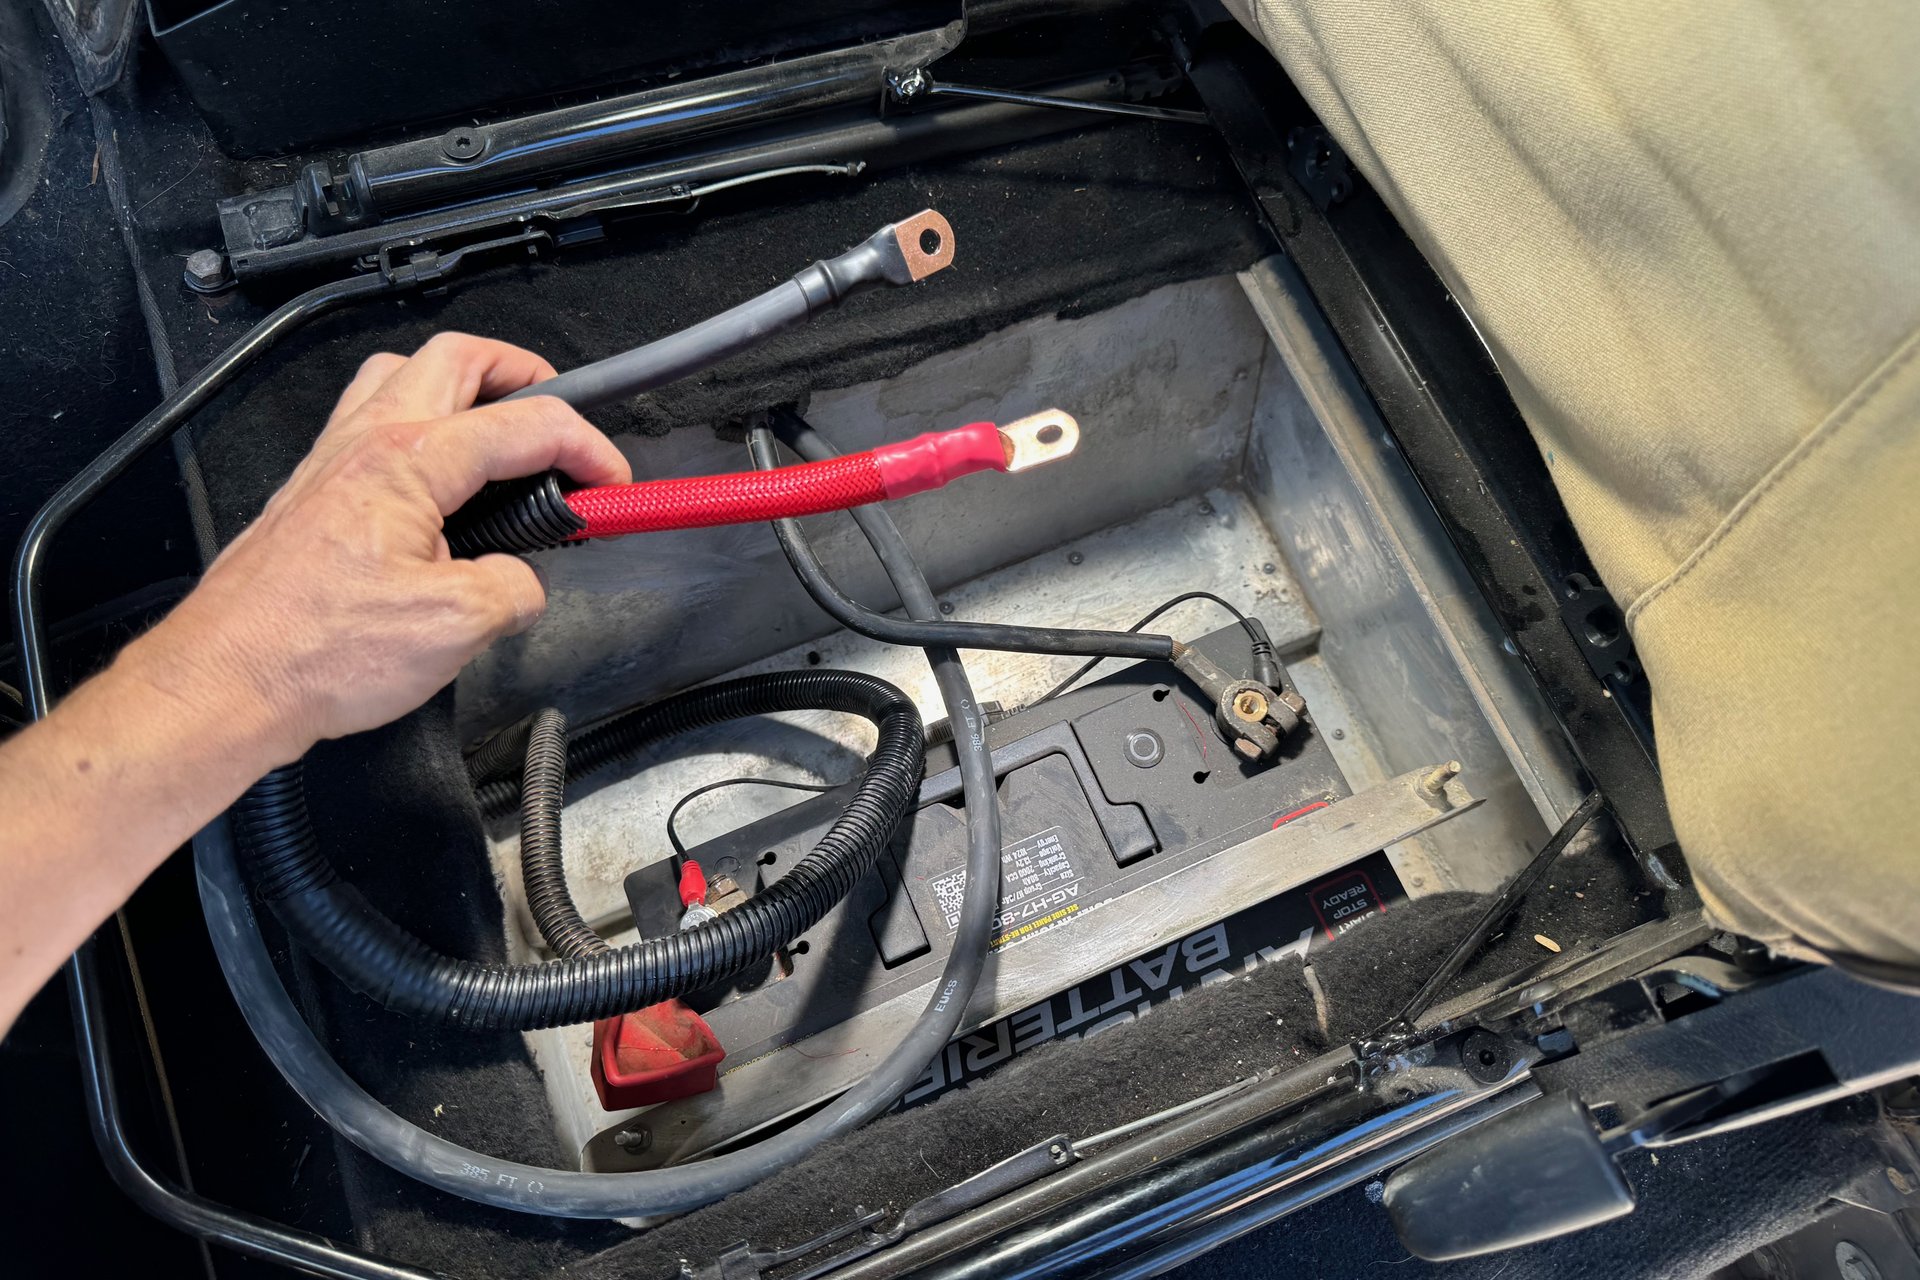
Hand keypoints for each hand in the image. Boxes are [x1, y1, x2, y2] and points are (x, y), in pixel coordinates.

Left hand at [123, 333, 629, 764]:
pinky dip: (422, 429)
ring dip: (465, 391)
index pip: (526, 423)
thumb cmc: (314, 653)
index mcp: (408, 459)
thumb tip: (524, 581)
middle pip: (457, 359)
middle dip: (526, 376)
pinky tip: (441, 484)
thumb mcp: (455, 627)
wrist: (226, 683)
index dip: (588, 448)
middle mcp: (366, 443)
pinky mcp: (316, 493)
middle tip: (563, 422)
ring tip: (504, 435)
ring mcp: (333, 462)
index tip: (614, 486)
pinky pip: (373, 423)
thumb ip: (513, 588)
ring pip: (406, 378)